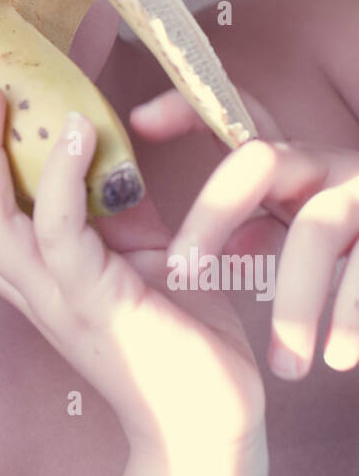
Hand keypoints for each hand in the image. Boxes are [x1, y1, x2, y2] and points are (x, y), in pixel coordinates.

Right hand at [0, 80, 265, 459]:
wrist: (212, 422)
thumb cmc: (179, 337)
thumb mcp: (141, 252)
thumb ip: (116, 204)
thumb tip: (104, 139)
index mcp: (34, 282)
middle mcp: (33, 293)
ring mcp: (59, 301)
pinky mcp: (99, 304)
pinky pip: (63, 235)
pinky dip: (63, 179)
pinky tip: (78, 133)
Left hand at [131, 86, 358, 378]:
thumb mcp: (303, 221)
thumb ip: (254, 224)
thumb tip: (196, 255)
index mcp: (292, 160)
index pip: (235, 116)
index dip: (188, 108)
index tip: (138, 121)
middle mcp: (327, 162)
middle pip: (259, 160)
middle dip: (212, 214)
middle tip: (180, 276)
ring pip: (318, 229)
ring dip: (297, 301)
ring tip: (286, 367)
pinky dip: (353, 317)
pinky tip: (339, 361)